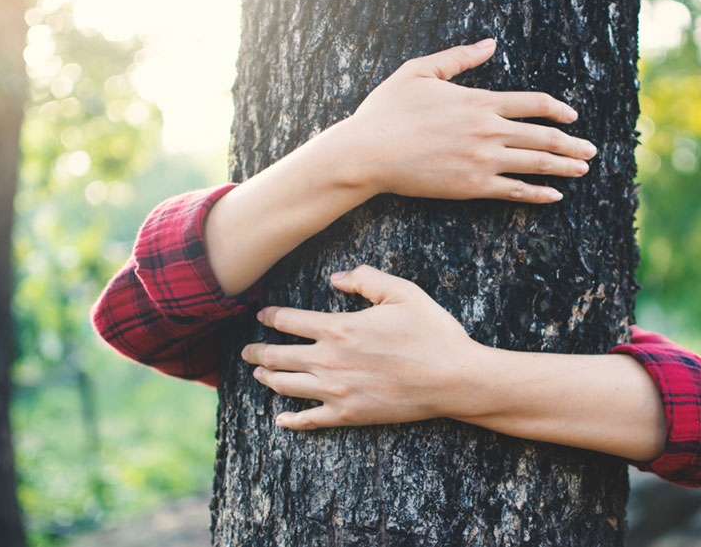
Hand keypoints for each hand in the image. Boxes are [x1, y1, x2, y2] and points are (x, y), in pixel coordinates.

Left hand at [242, 266, 484, 428]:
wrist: (453, 378)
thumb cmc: (432, 333)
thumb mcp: (403, 292)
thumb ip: (366, 278)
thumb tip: (335, 278)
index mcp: (339, 328)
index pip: (290, 321)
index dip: (271, 318)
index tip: (261, 317)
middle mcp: (329, 361)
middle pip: (279, 356)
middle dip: (258, 352)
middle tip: (247, 351)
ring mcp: (337, 392)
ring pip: (288, 386)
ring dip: (268, 379)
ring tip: (259, 375)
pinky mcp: (349, 415)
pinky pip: (310, 420)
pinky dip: (291, 421)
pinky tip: (281, 420)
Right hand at [341, 38, 596, 203]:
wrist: (369, 152)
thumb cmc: (388, 111)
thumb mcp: (420, 70)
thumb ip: (459, 58)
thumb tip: (491, 44)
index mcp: (479, 101)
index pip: (533, 103)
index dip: (558, 109)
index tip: (573, 116)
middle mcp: (488, 130)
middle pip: (543, 135)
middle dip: (572, 143)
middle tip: (591, 150)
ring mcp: (483, 160)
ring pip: (536, 163)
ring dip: (564, 166)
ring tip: (583, 169)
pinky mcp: (472, 186)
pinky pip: (514, 190)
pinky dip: (538, 193)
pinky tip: (555, 195)